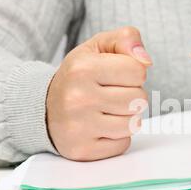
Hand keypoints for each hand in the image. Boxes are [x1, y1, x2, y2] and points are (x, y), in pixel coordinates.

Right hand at [47, 27, 151, 160]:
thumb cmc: (79, 77)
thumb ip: (126, 39)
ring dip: (126, 117)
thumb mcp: (97, 47)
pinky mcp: (83, 150)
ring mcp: (79, 127)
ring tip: (107, 110)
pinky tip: (101, 127)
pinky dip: (117, 137)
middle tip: (110, 94)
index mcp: (83, 68)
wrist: (44, 109)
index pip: (139, 71)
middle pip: (139, 98)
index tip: (116, 75)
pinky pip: (123, 144)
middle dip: (131, 95)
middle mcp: (78, 98)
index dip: (133, 72)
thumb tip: (146, 60)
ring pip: (133, 123)